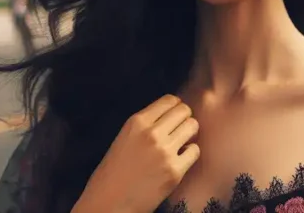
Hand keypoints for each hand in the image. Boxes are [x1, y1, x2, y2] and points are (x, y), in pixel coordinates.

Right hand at [76, 95, 199, 212]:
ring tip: (179, 145)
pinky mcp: (174, 171)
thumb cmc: (114, 173)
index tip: (173, 117)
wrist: (109, 203)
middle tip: (178, 132)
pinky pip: (195, 150)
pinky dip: (190, 154)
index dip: (175, 108)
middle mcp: (151, 133)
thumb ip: (146, 125)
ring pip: (192, 126)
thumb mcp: (125, 138)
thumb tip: (173, 114)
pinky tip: (179, 160)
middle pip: (184, 110)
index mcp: (136, 122)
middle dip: (184, 119)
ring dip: (189, 134)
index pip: (169, 100)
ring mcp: (164, 152)